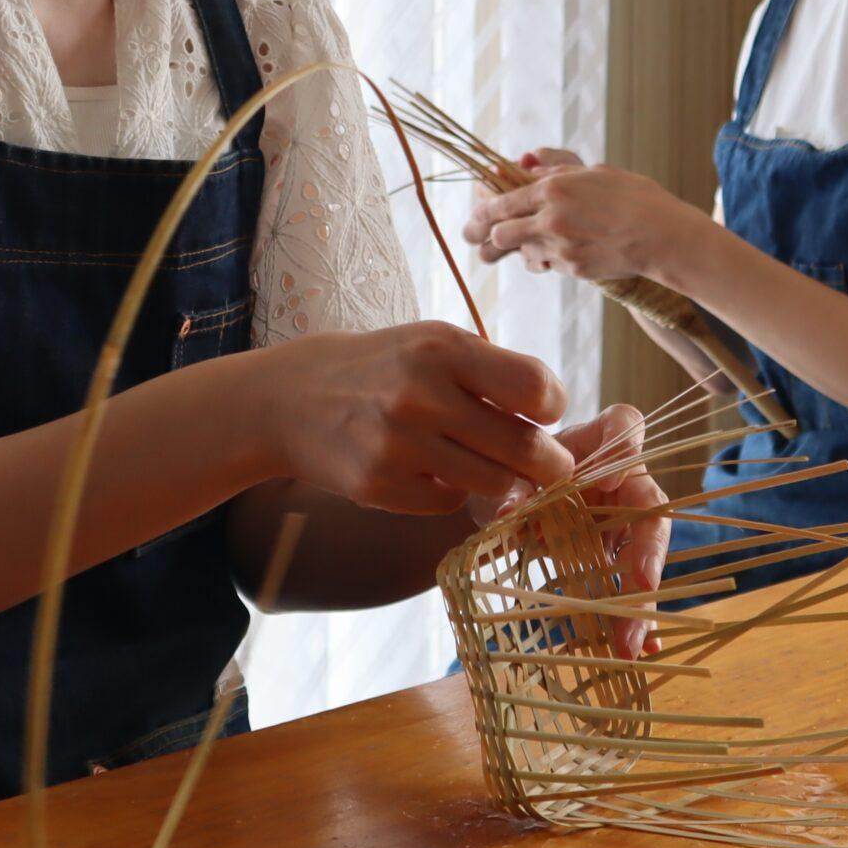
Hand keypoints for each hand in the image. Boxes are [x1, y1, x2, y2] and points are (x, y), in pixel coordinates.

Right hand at [254, 323, 572, 514]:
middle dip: (550, 464)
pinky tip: (439, 474)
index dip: (552, 407)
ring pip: (495, 485)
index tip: (544, 414)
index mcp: (443, 349)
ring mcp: (397, 445)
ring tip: (499, 470)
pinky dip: (456, 493)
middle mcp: (421, 395)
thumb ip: (493, 372)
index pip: (536, 388)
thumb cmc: (384, 367)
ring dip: (508, 483)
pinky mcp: (379, 486)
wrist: (292, 398)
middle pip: (524, 448)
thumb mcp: (434, 344)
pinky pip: (449, 504)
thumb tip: (556, 419)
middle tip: (550, 466)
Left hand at [462, 152, 703, 283]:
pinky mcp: (573, 268)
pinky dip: (549, 259)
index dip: (482, 211)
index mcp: (554, 188)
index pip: (501, 202)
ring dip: (520, 247)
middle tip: (484, 236)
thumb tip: (526, 166)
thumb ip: (556, 170)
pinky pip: (548, 264)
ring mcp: (561, 246)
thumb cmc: (634, 196)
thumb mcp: (594, 172)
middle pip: (499, 233)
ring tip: (527, 242)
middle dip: (489, 235)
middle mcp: (551, 218)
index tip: (475, 215)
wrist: (663, 234)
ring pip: (520, 252)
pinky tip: (563, 250)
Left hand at [468, 402, 671, 656]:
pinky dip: (635, 618)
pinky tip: (640, 651)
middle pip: (651, 503)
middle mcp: (620, 479)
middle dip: (649, 548)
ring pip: (647, 554)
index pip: (623, 426)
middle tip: (641, 583)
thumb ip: (511, 492)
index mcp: (593, 442)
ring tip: (630, 642)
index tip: (610, 477)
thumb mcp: (502, 480)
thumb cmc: (508, 476)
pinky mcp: (617, 557)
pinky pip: (632, 587)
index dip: (625, 448)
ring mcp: (623, 520)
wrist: (500, 506)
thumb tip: (509, 515)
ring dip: (642, 600)